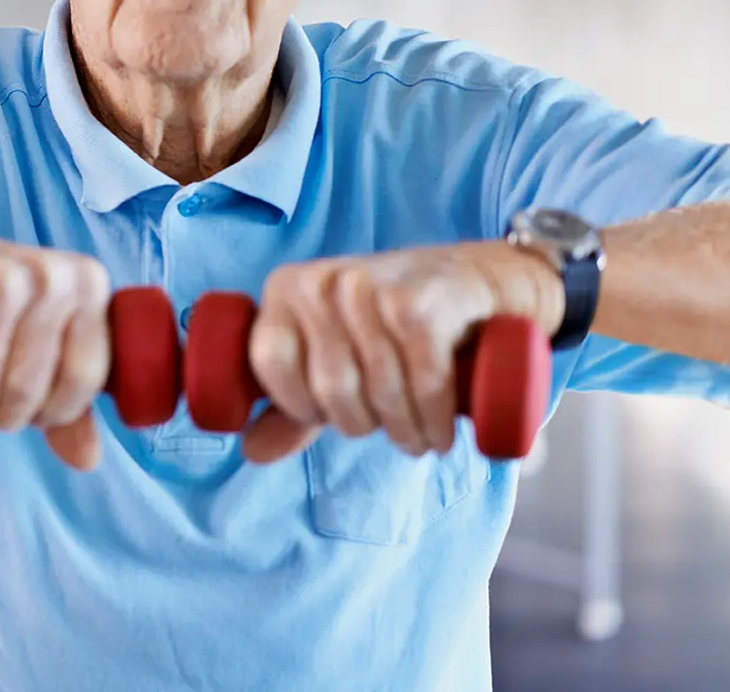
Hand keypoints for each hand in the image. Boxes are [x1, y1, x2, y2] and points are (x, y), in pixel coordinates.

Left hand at [243, 240, 562, 463]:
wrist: (477, 279)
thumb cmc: (393, 326)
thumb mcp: (335, 357)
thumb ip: (292, 405)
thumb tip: (252, 451)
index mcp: (286, 289)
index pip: (271, 368)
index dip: (301, 406)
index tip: (332, 415)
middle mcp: (321, 282)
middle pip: (330, 389)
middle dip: (363, 425)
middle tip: (390, 428)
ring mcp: (370, 287)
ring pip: (379, 392)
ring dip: (407, 432)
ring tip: (422, 438)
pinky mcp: (421, 302)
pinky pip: (423, 383)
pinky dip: (435, 419)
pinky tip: (441, 432)